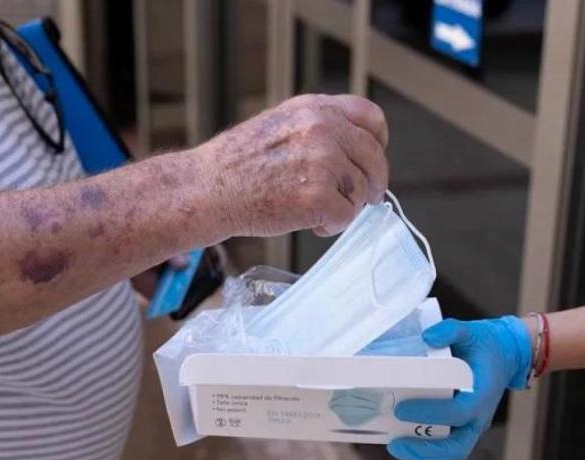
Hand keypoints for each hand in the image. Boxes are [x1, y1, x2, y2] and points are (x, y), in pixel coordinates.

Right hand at [194, 94, 388, 237]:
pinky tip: (307, 221)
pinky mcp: (319, 196)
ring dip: (344, 206)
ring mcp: (323, 162)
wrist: (207, 188)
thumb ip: (319, 129)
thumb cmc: (237, 165)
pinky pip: (346, 217)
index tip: (371, 161)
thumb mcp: (281, 125)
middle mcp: (324, 129)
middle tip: (362, 199)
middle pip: (374, 159)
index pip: (371, 119)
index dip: (377, 144)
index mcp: (316, 109)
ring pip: (361, 191)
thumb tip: (356, 152)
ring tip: (312, 209)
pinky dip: (330, 225)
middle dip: (372, 184)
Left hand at [388, 316, 531, 459]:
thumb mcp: (471, 330)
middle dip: (425, 451)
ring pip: (452, 450)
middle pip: (457, 447)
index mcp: (482, 393)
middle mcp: (480, 415)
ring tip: (394, 446)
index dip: (430, 413)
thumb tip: (428, 337)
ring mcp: (474, 424)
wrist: (506, 353)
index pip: (458, 412)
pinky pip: (448, 444)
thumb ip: (451, 330)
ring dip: (423, 453)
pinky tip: (402, 438)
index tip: (402, 408)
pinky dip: (426, 446)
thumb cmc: (486, 344)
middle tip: (395, 445)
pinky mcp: (465, 426)